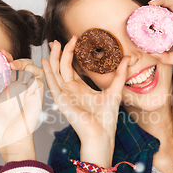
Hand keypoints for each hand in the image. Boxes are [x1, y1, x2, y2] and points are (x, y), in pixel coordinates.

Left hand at [0, 52, 43, 162]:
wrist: (8, 140)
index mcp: (7, 85)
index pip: (8, 65)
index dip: (4, 57)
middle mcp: (18, 86)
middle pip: (22, 63)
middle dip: (15, 58)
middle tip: (5, 60)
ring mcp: (28, 90)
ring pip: (34, 69)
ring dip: (26, 64)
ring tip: (14, 67)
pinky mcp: (36, 97)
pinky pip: (39, 81)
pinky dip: (34, 76)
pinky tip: (23, 79)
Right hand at [42, 39, 129, 166]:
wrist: (101, 133)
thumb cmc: (106, 117)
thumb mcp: (115, 90)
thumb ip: (119, 74)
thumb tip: (128, 58)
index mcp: (80, 89)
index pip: (71, 68)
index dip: (71, 53)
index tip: (75, 39)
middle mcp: (70, 90)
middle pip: (61, 67)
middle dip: (60, 52)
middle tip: (60, 39)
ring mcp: (64, 95)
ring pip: (55, 72)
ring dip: (53, 58)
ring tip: (54, 44)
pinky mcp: (60, 100)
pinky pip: (51, 83)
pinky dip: (47, 71)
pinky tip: (45, 60)